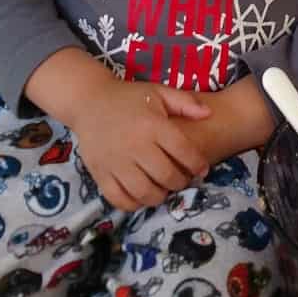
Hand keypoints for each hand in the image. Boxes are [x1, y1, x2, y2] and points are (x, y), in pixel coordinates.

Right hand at [69, 80, 212, 210]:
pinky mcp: (99, 173)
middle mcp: (135, 145)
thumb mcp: (158, 92)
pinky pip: (119, 199)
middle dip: (180, 182)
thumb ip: (185, 102)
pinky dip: (134, 203)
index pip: (183, 151)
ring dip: (160, 196)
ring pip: (145, 192)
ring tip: (163, 189)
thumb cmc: (128, 98)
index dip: (197, 164)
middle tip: (181, 180)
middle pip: (167, 176)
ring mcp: (116, 162)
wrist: (88, 101)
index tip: (202, 169)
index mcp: (152, 125)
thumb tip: (209, 113)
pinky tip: (141, 195)